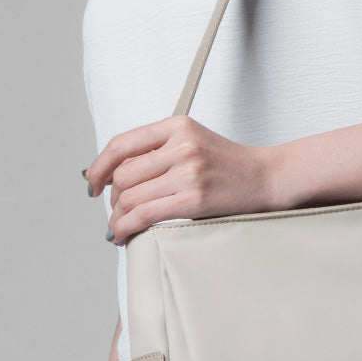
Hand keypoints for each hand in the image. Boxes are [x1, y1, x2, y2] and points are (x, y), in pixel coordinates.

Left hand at [85, 115, 283, 244]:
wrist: (268, 178)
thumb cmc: (230, 165)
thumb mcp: (194, 142)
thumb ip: (159, 151)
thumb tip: (115, 175)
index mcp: (177, 125)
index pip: (122, 144)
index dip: (99, 167)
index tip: (92, 183)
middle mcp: (182, 145)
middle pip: (123, 174)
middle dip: (111, 198)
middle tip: (113, 211)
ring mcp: (189, 172)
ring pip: (130, 197)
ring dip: (116, 218)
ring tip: (117, 228)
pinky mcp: (194, 199)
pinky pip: (145, 215)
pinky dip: (126, 228)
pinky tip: (124, 235)